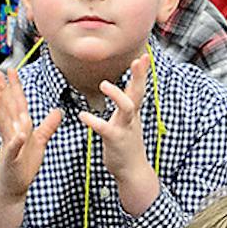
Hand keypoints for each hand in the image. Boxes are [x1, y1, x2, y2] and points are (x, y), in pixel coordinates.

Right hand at [0, 64, 64, 206]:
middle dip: (2, 90)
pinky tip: (18, 135)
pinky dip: (15, 142)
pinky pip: (13, 150)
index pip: (17, 104)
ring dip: (0, 109)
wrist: (12, 187)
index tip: (11, 70)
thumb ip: (47, 126)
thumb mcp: (39, 142)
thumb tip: (58, 111)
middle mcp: (12, 133)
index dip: (15, 87)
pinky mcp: (11, 160)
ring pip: (5, 124)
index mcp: (19, 127)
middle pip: (7, 108)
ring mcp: (10, 146)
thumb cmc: (23, 165)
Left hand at [78, 53, 154, 188]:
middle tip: (138, 60)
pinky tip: (83, 116)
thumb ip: (127, 105)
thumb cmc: (128, 145)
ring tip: (104, 84)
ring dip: (117, 95)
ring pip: (127, 108)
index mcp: (133, 113)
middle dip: (139, 77)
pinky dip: (94, 121)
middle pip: (138, 93)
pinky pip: (105, 129)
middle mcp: (132, 118)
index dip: (142, 73)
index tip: (144, 56)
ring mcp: (125, 128)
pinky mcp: (115, 140)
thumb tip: (125, 90)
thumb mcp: (129, 122)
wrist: (132, 171)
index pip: (139, 88)